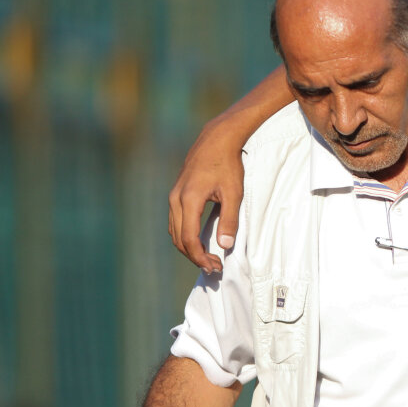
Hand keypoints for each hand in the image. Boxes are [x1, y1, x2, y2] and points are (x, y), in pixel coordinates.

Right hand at [168, 121, 244, 272]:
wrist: (216, 140)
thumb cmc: (228, 165)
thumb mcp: (234, 193)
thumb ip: (229, 220)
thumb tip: (224, 245)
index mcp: (189, 199)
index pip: (189, 238)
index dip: (200, 257)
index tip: (215, 267)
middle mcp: (176, 199)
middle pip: (178, 239)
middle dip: (195, 257)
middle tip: (214, 267)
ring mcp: (173, 196)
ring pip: (174, 232)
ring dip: (189, 248)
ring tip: (209, 258)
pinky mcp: (176, 194)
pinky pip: (176, 222)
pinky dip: (185, 236)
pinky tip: (201, 242)